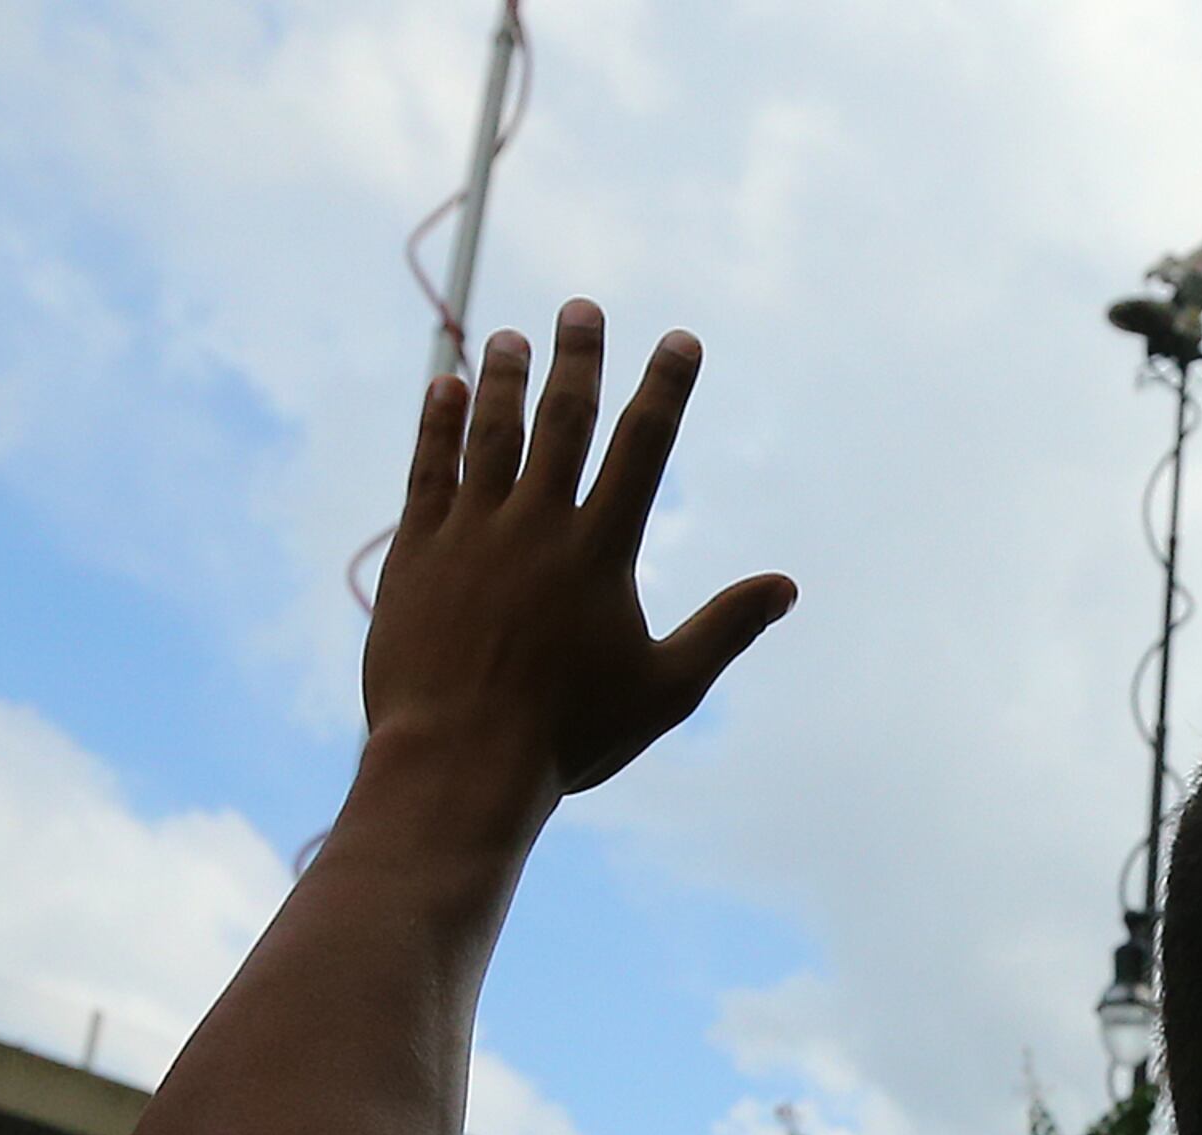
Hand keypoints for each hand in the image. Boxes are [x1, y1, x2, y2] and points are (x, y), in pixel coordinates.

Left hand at [364, 300, 795, 810]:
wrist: (460, 759)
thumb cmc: (571, 734)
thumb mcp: (666, 690)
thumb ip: (725, 628)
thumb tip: (785, 587)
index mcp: (600, 553)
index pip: (642, 449)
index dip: (665, 389)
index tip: (680, 341)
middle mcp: (535, 525)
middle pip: (562, 420)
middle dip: (577, 358)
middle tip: (582, 308)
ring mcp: (470, 533)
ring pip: (490, 434)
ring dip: (502, 379)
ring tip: (509, 338)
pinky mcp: (416, 553)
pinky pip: (428, 472)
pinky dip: (437, 425)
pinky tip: (442, 389)